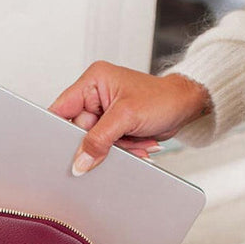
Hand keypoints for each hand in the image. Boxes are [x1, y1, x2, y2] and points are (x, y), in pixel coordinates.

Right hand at [49, 61, 210, 173]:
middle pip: (78, 131)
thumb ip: (98, 140)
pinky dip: (121, 150)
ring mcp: (103, 113)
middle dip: (98, 142)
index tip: (64, 149)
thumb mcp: (126, 117)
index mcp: (92, 81)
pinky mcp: (112, 127)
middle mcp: (94, 95)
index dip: (60, 131)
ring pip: (93, 143)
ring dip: (113, 148)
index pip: (62, 109)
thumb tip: (79, 161)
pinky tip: (135, 142)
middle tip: (116, 142)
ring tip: (133, 139)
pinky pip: (106, 147)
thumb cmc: (162, 99)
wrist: (184, 106)